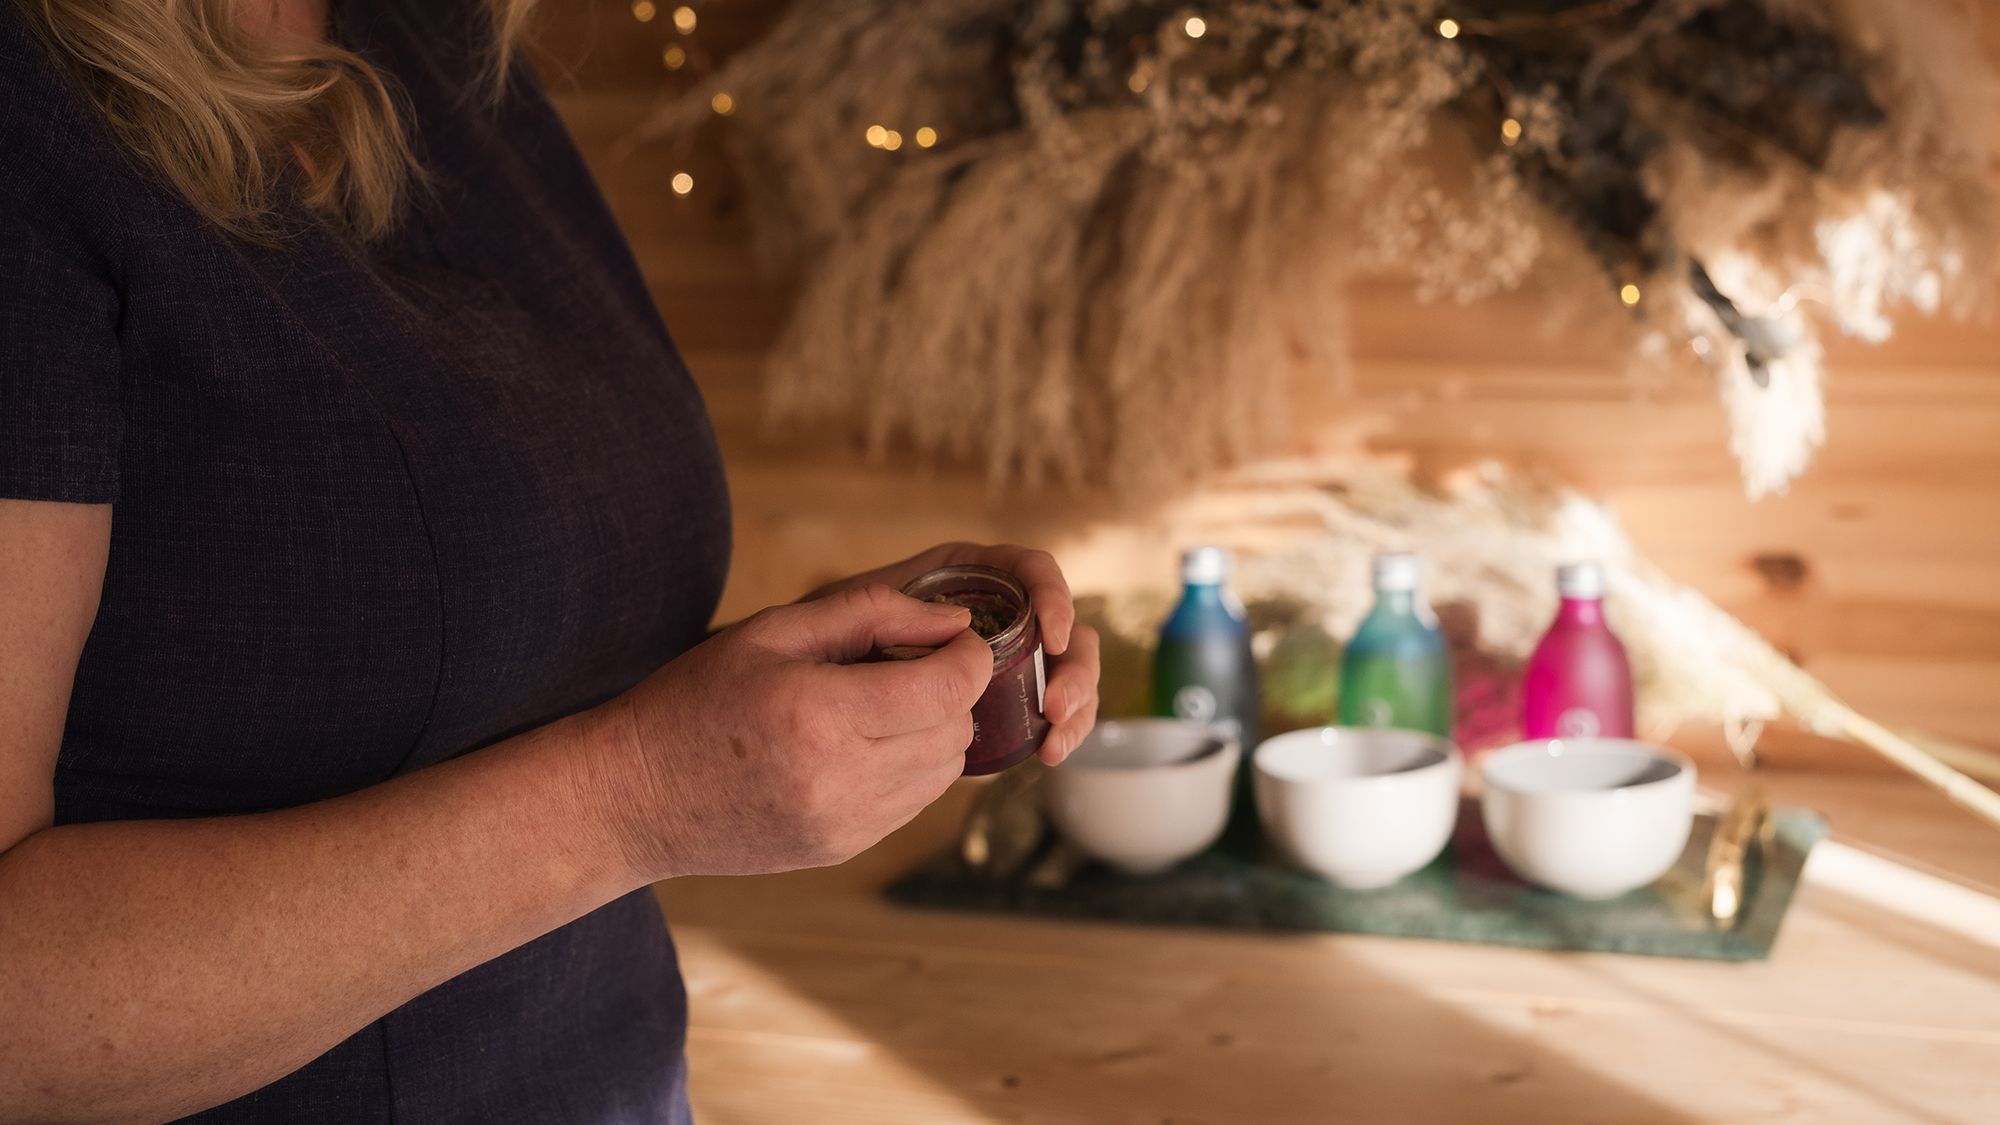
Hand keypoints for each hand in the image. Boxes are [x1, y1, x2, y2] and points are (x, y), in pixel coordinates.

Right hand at [591, 585, 992, 880]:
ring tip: (892, 704)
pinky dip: (912, 768)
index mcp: (820, 714)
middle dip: (953, 691)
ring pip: (945, 773)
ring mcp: (845, 824)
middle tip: (918, 664)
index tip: (958, 637)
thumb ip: (871, 612)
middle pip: (955, 731)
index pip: (947, 689)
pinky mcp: (844, 849)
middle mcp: (841, 778)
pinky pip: (915, 804)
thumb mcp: (772, 631)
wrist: (636, 797)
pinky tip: (868, 743)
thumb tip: (954, 621)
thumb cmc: (697, 699)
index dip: (970, 656)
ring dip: (937, 732)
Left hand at [809, 543, 1100, 765]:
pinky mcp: (998, 706)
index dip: (1052, 597)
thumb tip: (958, 625)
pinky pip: (1047, 712)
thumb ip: (880, 607)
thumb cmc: (804, 651)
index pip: (1029, 570)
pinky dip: (1058, 731)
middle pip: (1064, 627)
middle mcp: (992, 615)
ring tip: (1052, 744)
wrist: (793, 703)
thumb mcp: (828, 617)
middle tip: (1054, 706)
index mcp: (962, 577)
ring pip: (1064, 673)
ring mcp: (1001, 664)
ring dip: (1076, 705)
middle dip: (1075, 667)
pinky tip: (1045, 754)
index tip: (1050, 637)